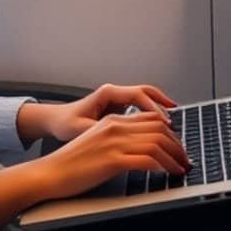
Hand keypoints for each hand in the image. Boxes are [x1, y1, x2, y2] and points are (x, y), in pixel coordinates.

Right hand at [35, 105, 190, 202]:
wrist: (49, 173)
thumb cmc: (70, 164)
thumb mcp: (96, 143)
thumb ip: (116, 140)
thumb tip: (139, 150)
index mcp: (111, 121)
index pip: (150, 119)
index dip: (170, 132)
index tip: (178, 146)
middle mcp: (114, 127)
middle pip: (158, 129)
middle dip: (178, 145)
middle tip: (185, 159)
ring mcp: (113, 142)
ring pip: (157, 143)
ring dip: (175, 157)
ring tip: (182, 168)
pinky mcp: (112, 160)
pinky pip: (147, 160)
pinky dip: (164, 166)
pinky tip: (169, 173)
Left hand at [44, 82, 176, 142]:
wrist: (56, 121)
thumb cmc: (65, 123)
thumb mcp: (81, 129)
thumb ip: (100, 132)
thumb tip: (118, 138)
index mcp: (107, 94)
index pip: (138, 95)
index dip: (153, 108)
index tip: (164, 122)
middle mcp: (114, 93)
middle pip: (146, 92)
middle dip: (162, 104)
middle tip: (174, 120)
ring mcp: (117, 99)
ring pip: (145, 97)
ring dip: (160, 107)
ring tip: (173, 120)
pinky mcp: (119, 107)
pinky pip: (141, 106)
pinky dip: (152, 113)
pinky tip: (160, 125)